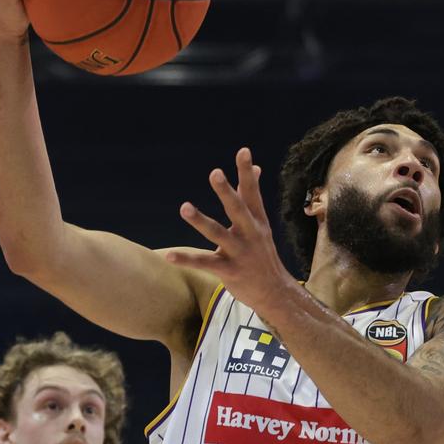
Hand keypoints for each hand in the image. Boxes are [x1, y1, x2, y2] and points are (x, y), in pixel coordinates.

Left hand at [168, 148, 295, 309]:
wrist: (275, 292)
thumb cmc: (263, 254)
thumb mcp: (261, 224)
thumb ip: (252, 197)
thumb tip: (256, 168)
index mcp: (257, 221)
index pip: (252, 193)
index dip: (247, 172)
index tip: (243, 151)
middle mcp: (250, 234)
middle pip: (237, 210)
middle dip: (227, 192)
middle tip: (215, 173)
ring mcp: (240, 253)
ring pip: (218, 234)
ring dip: (201, 221)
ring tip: (184, 207)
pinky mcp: (230, 271)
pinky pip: (205, 263)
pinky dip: (187, 259)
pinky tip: (168, 256)